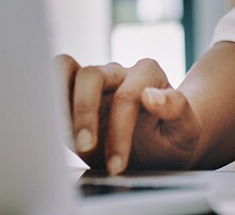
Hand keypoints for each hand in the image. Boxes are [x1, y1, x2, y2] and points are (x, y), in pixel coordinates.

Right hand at [55, 54, 202, 174]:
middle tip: (85, 148)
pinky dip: (48, 103)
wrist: (160, 148)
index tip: (117, 165)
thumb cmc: (173, 138)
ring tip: (61, 132)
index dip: (119, 132)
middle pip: (91, 75)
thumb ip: (177, 109)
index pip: (127, 96)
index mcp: (148, 74)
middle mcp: (118, 72)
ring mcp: (93, 81)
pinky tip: (53, 129)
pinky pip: (53, 85)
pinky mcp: (73, 95)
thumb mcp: (186, 131)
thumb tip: (151, 95)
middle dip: (85, 114)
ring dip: (58, 99)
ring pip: (64, 68)